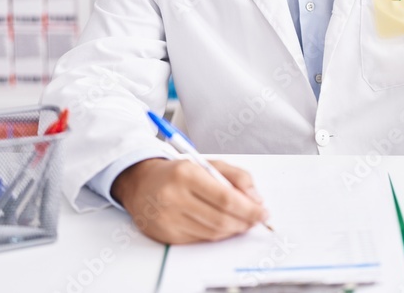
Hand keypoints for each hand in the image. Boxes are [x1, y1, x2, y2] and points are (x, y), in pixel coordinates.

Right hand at [111, 158, 268, 243]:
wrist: (141, 183)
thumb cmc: (177, 172)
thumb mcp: (207, 163)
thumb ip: (236, 176)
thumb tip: (256, 199)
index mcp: (185, 174)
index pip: (225, 197)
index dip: (249, 209)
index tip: (263, 212)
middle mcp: (173, 197)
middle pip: (220, 218)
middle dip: (245, 221)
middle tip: (257, 219)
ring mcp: (167, 218)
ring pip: (212, 232)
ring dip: (233, 230)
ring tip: (243, 222)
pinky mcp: (165, 234)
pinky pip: (200, 239)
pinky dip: (217, 235)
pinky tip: (223, 226)